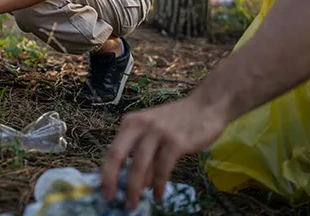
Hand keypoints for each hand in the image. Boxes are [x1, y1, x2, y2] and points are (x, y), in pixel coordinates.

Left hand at [100, 97, 227, 208]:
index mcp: (130, 123)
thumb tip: (130, 181)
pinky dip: (159, 185)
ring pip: (140, 165)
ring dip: (136, 188)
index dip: (106, 173)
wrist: (205, 107)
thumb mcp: (152, 131)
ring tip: (135, 203)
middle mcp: (140, 125)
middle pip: (118, 156)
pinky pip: (163, 169)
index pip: (111, 150)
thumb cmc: (177, 122)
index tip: (104, 192)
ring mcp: (158, 132)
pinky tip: (158, 196)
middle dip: (114, 181)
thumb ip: (140, 150)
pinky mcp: (176, 141)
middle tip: (115, 201)